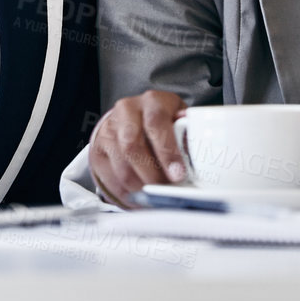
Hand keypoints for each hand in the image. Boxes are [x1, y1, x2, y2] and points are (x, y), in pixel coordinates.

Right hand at [88, 90, 187, 205]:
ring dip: (141, 188)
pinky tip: (140, 198)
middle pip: (133, 146)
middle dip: (152, 175)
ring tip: (155, 198)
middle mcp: (127, 111)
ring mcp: (109, 130)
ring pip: (122, 167)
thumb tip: (201, 155)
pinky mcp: (98, 150)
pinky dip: (127, 195)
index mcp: (152, 102)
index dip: (167, 151)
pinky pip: (110, 179)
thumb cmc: (162, 123)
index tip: (179, 175)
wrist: (130, 118)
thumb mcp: (178, 120)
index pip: (156, 122)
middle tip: (166, 191)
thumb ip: (187, 135)